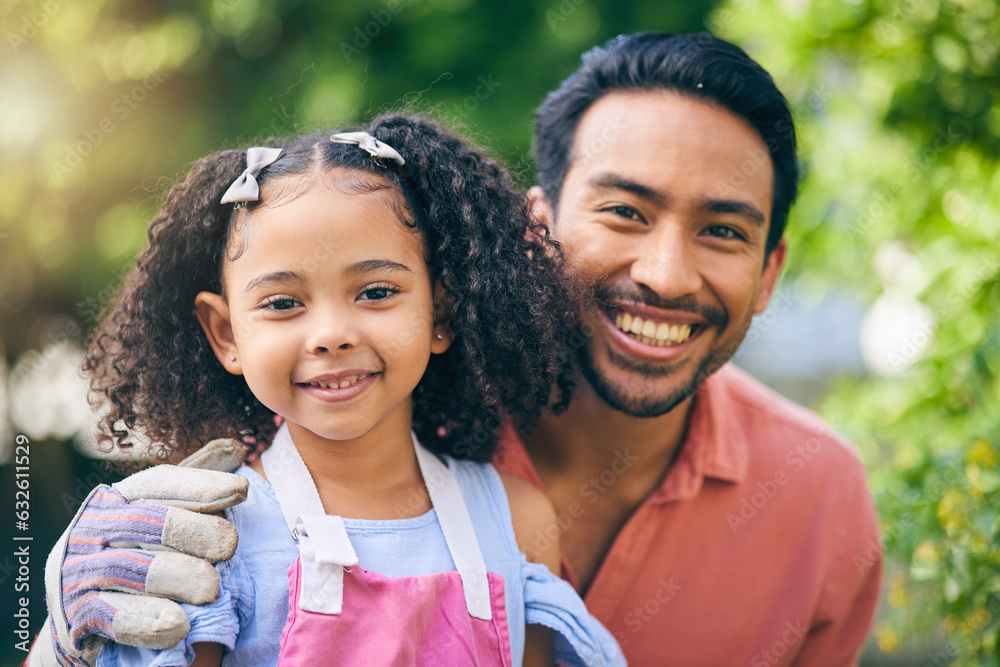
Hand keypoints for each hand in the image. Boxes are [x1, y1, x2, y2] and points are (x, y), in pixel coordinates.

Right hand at [30, 439, 248, 665]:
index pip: (159, 483)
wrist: (78, 612)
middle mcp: (94, 528)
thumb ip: (194, 485)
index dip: (200, 485)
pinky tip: (179, 625)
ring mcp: (80, 570)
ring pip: (133, 569)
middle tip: (230, 544)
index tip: (241, 489)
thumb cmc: (135, 553)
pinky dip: (148, 622)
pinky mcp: (76, 614)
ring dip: (177, 576)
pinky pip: (116, 616)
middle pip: (148, 522)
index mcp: (117, 498)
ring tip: (212, 588)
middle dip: (193, 530)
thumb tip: (234, 447)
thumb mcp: (160, 516)